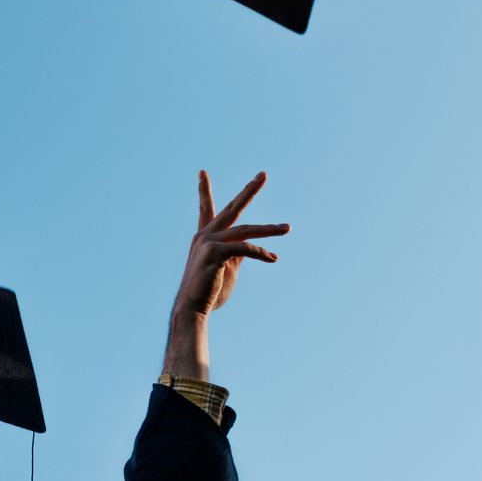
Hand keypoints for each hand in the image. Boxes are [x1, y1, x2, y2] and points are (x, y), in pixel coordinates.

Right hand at [172, 170, 289, 323]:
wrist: (193, 308)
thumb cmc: (210, 291)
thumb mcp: (228, 267)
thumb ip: (239, 253)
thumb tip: (254, 246)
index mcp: (205, 236)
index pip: (206, 208)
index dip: (203, 190)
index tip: (202, 172)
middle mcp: (205, 235)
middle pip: (232, 207)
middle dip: (249, 190)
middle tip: (263, 174)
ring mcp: (208, 242)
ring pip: (246, 230)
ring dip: (269, 229)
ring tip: (287, 228)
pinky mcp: (214, 252)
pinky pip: (244, 248)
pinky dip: (261, 252)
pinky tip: (273, 258)